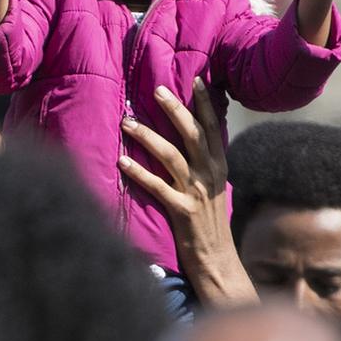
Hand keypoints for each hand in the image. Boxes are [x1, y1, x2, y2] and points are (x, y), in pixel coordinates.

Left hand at [118, 78, 257, 307]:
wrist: (218, 262)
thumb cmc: (209, 226)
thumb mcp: (213, 190)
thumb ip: (204, 166)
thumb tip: (191, 142)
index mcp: (219, 168)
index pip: (214, 129)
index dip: (206, 103)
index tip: (198, 79)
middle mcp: (210, 176)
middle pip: (193, 135)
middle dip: (175, 110)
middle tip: (157, 90)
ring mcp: (197, 193)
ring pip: (172, 157)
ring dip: (148, 137)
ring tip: (127, 122)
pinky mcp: (182, 211)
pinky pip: (157, 187)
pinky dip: (139, 173)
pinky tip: (121, 162)